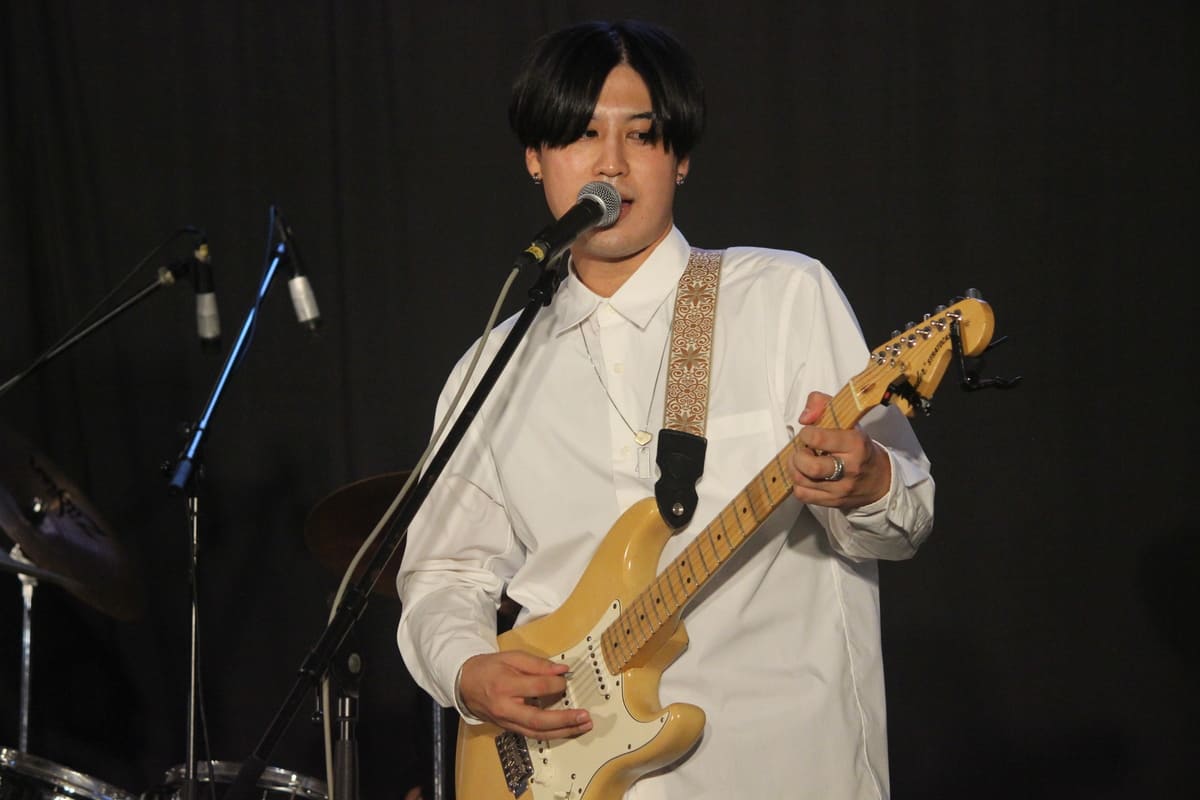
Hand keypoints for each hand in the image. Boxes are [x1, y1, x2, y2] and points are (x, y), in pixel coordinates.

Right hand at [459, 651, 592, 739]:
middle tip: (584, 716)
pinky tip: (567, 730)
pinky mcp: (510, 729)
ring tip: (582, 726)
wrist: (465, 684)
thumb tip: (562, 670)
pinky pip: (533, 735)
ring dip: (563, 732)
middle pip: (538, 720)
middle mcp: (505, 708)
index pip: (537, 687)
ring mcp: (507, 722)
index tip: (566, 678)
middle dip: (564, 720)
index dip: (556, 683)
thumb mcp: (511, 657)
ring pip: (538, 733)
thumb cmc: (488, 668)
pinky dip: (553, 734)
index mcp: (504, 686)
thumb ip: (537, 664)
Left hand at [790, 391, 890, 509]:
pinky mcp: (833, 502)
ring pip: (803, 481)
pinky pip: (803, 495)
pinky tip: (805, 476)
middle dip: (798, 456)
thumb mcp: (847, 419)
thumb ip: (822, 404)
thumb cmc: (858, 446)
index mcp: (855, 444)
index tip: (809, 433)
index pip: (819, 439)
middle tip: (803, 450)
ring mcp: (841, 488)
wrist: (880, 479)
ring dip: (794, 469)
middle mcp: (849, 468)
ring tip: (801, 461)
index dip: (806, 434)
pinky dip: (798, 484)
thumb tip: (804, 417)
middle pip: (810, 466)